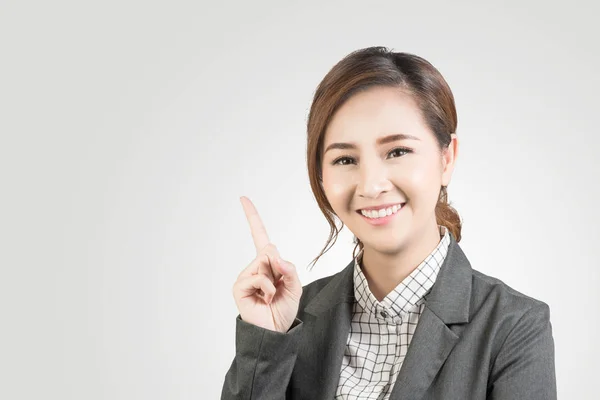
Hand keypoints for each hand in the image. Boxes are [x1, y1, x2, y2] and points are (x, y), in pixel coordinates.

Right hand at [232, 196, 302, 332]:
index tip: (243, 198)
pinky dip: (268, 288)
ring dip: (275, 281)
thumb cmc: (283, 310)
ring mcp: (245, 275)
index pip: (259, 236)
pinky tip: (265, 299)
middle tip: (278, 288)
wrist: (275, 332)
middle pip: (270, 251)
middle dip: (280, 268)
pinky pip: (259, 276)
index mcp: (267, 264)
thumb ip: (289, 269)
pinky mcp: (239, 285)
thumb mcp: (295, 287)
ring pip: (265, 262)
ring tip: (271, 295)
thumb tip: (273, 255)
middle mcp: (254, 266)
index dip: (252, 217)